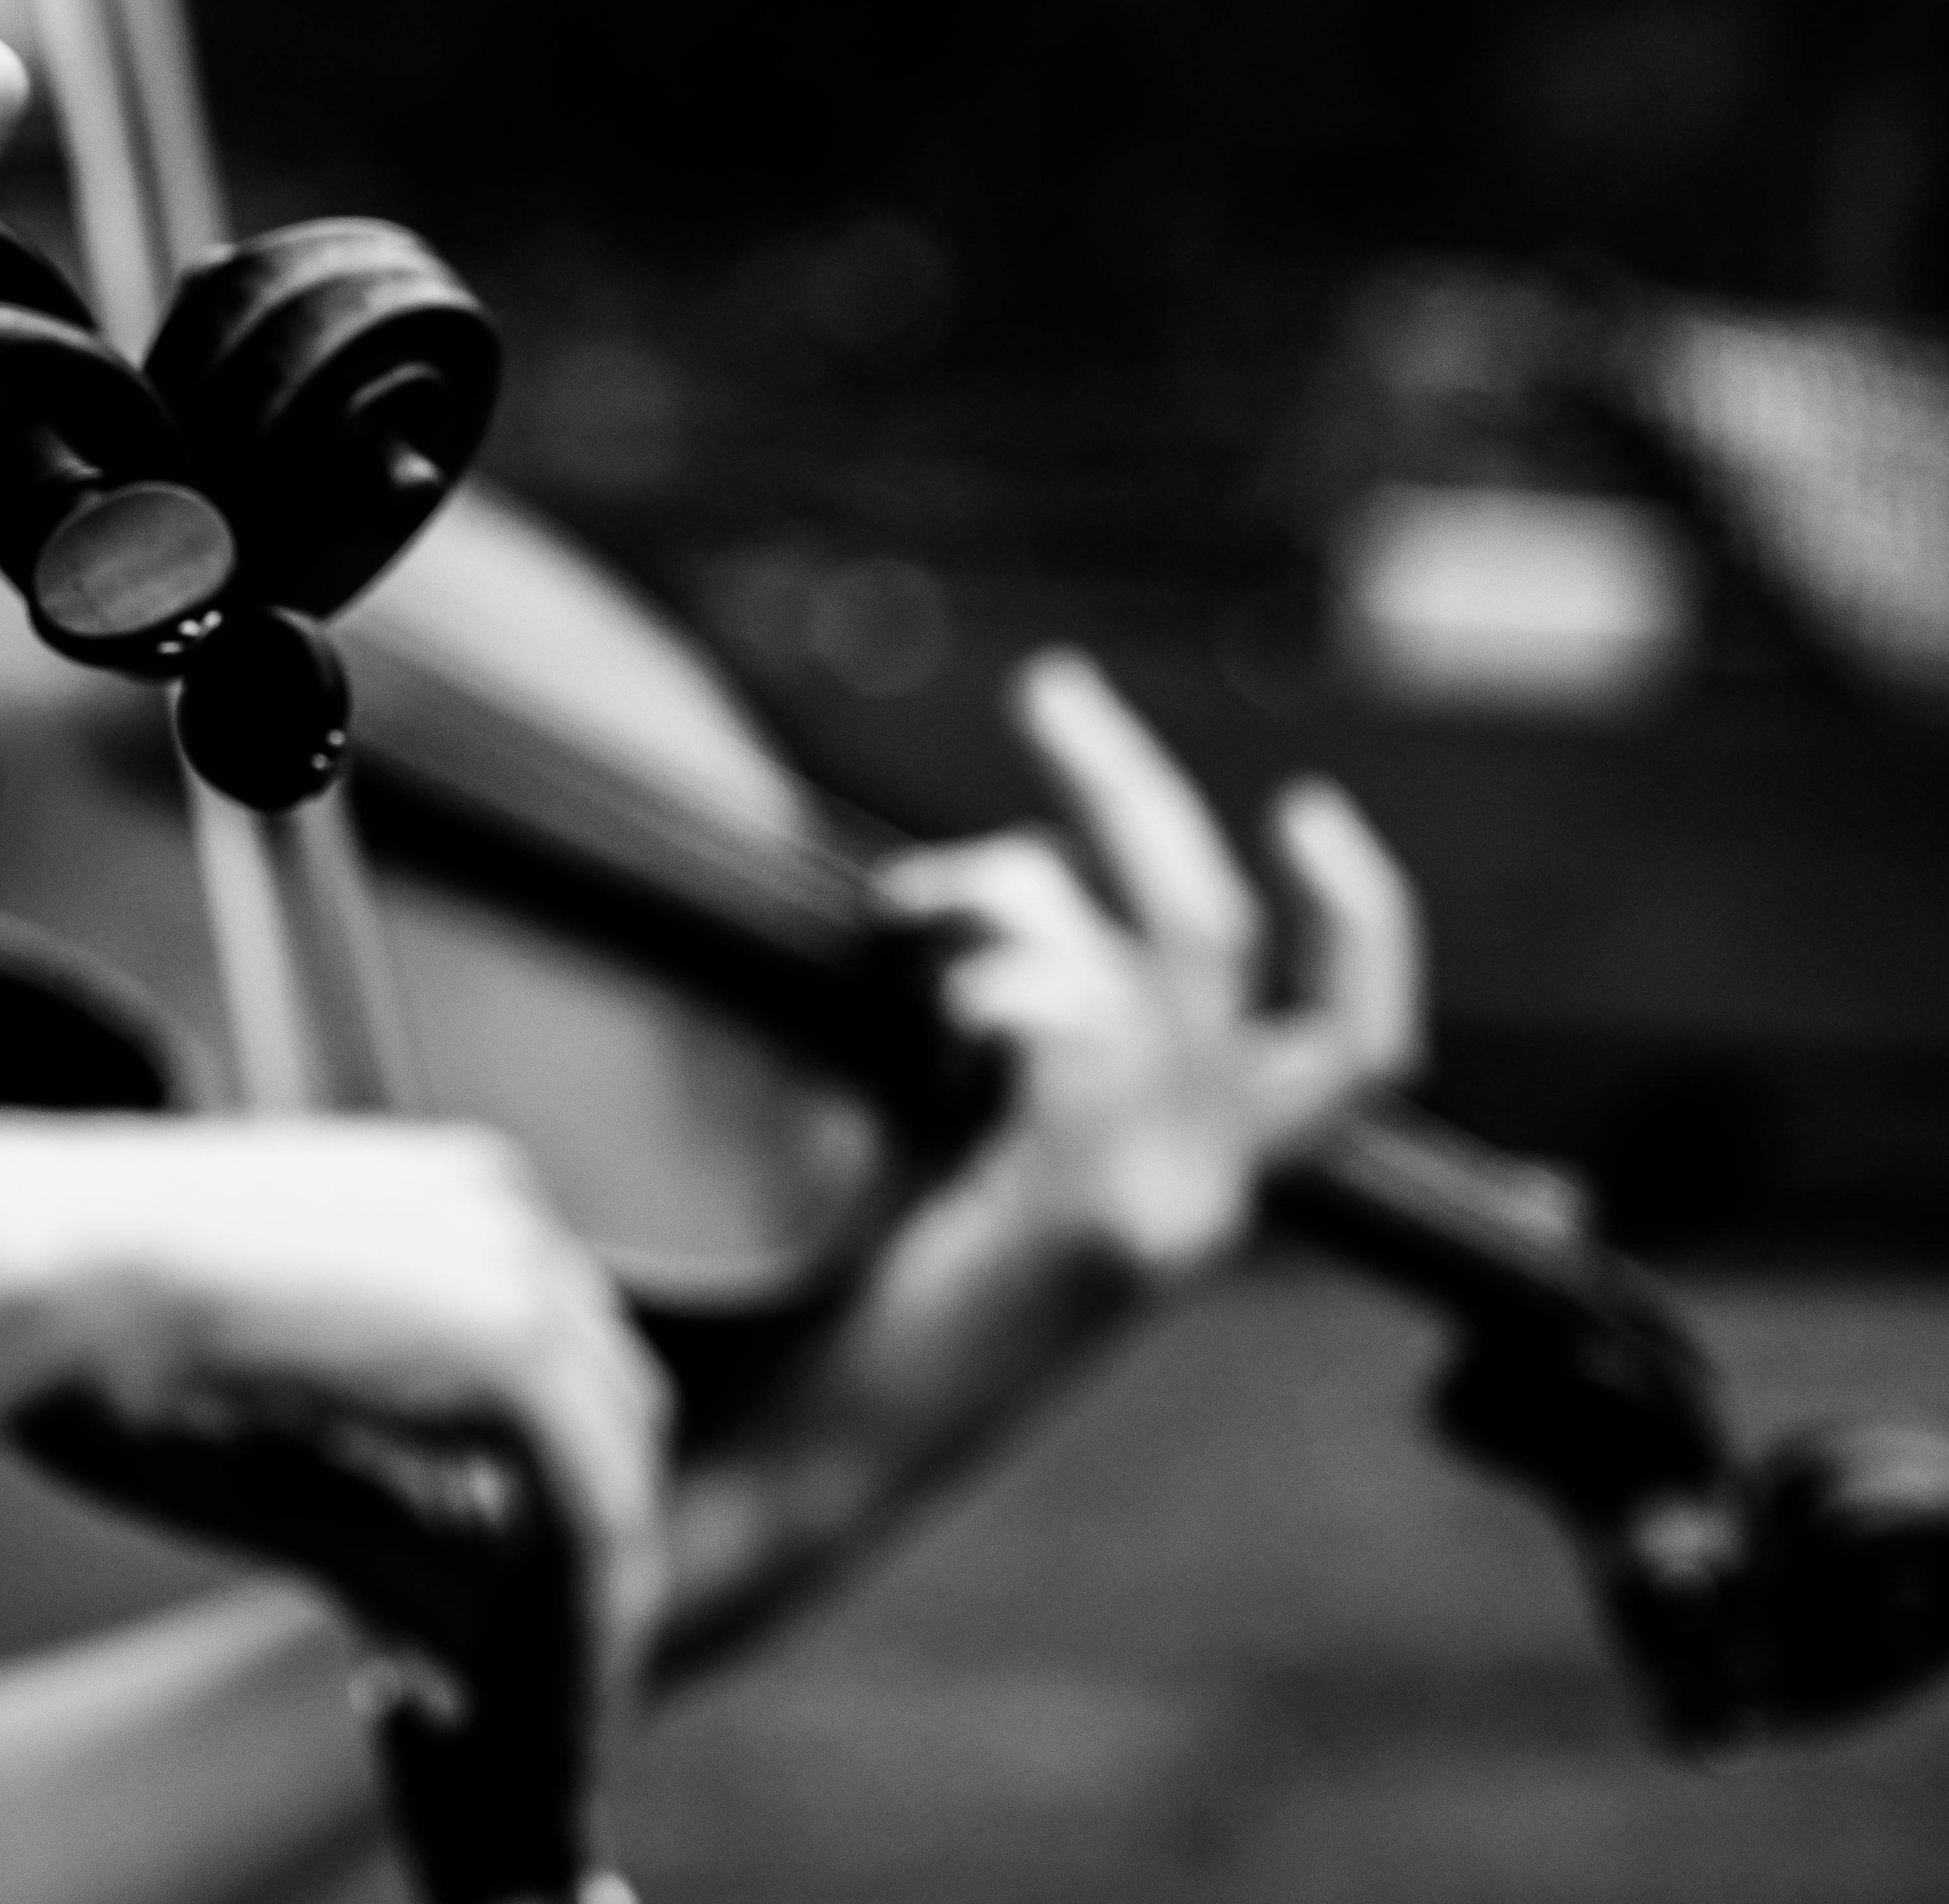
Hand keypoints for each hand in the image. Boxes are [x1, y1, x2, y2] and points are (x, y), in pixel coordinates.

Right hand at [0, 1111, 667, 1740]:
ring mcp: (514, 1265)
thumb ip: (378, 1521)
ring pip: (611, 1479)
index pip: (552, 1370)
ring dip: (589, 1619)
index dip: (551, 1505)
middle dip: (585, 1567)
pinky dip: (582, 1630)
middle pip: (605, 1419)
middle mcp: (500, 1207)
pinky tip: (546, 1726)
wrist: (19, 1259)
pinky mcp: (511, 1344)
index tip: (524, 1633)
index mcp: (436, 1196)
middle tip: (552, 1701)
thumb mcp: (264, 1430)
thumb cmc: (86, 1325)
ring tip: (552, 1747)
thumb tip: (460, 1646)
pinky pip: (594, 1518)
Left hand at [657, 651, 1419, 1673]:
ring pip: (1127, 953)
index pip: (1345, 1047)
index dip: (1356, 920)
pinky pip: (1069, 1014)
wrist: (791, 1457)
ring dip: (995, 897)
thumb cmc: (839, 1302)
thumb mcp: (961, 1147)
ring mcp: (1160, 1211)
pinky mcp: (1092, 1215)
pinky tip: (898, 994)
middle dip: (1130, 794)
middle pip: (1225, 940)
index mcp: (1189, 1194)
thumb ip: (1016, 1044)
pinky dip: (980, 969)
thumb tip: (990, 894)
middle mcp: (1201, 1202)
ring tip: (889, 924)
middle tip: (1047, 691)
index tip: (1304, 807)